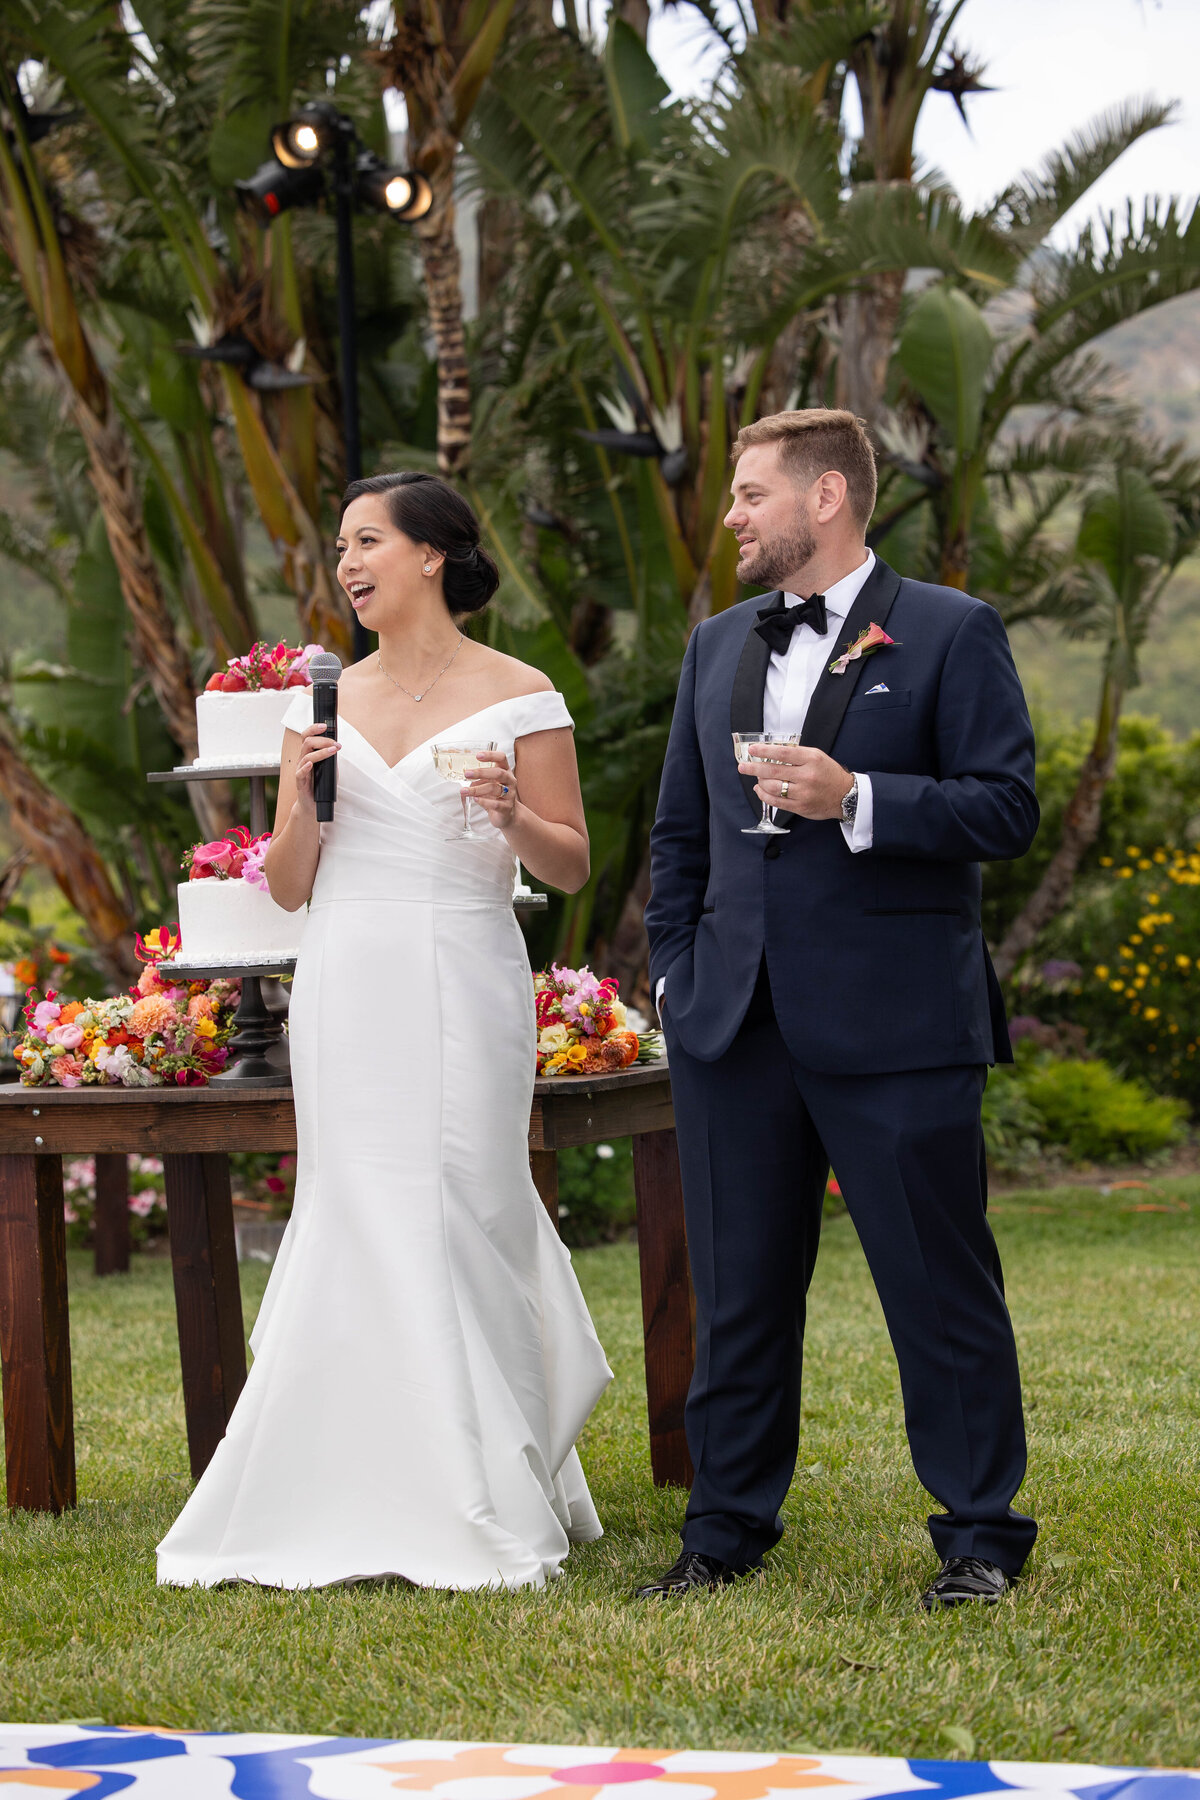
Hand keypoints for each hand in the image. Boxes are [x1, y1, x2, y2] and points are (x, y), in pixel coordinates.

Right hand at [293, 720, 339, 817]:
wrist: (312, 805)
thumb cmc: (320, 786)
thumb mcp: (328, 769)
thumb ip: (331, 758)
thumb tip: (337, 747)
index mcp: (308, 754)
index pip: (307, 737)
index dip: (314, 729)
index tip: (325, 726)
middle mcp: (302, 760)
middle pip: (306, 742)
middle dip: (321, 739)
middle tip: (335, 742)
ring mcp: (300, 770)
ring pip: (307, 756)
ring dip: (322, 752)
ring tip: (334, 750)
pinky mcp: (300, 782)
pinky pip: (300, 773)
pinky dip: (306, 768)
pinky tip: (312, 765)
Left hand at [462, 749, 517, 829]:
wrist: (507, 814)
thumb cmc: (496, 795)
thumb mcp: (488, 783)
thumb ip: (479, 778)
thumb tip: (466, 776)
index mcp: (505, 771)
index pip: (502, 758)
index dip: (491, 755)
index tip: (478, 755)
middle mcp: (510, 781)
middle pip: (498, 773)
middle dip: (481, 772)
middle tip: (467, 773)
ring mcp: (510, 795)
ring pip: (494, 789)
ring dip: (477, 789)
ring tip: (464, 791)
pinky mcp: (507, 808)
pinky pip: (495, 804)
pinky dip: (484, 801)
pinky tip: (475, 799)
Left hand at [737, 743, 852, 819]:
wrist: (845, 795)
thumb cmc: (828, 773)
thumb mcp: (816, 756)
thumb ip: (796, 754)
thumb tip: (770, 752)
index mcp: (811, 759)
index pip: (783, 753)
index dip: (765, 751)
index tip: (752, 750)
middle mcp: (807, 776)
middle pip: (774, 771)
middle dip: (754, 768)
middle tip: (743, 766)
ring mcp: (803, 793)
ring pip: (773, 787)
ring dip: (759, 782)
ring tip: (755, 778)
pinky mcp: (801, 807)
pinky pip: (776, 802)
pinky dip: (764, 795)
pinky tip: (760, 790)